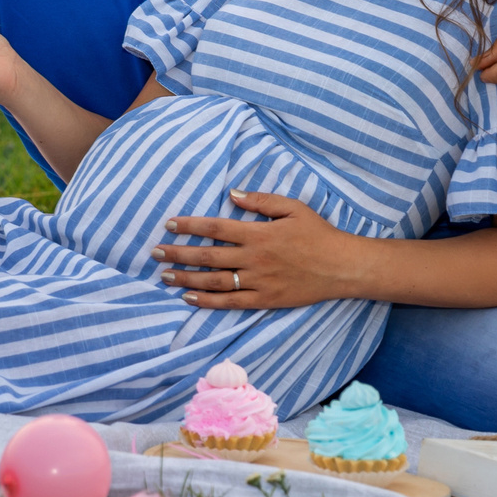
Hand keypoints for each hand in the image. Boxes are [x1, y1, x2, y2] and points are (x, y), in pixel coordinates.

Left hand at [151, 191, 368, 309]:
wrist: (342, 266)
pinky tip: (189, 296)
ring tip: (164, 275)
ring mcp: (259, 282)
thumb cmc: (318, 233)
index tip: (169, 225)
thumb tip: (232, 193)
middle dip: (178, 253)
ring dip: (186, 278)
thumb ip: (261, 200)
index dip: (190, 226)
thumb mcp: (293, 207)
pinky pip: (231, 303)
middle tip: (155, 252)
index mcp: (259, 233)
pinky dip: (207, 301)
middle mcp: (254, 258)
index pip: (216, 227)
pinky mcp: (265, 300)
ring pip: (214, 281)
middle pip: (208, 256)